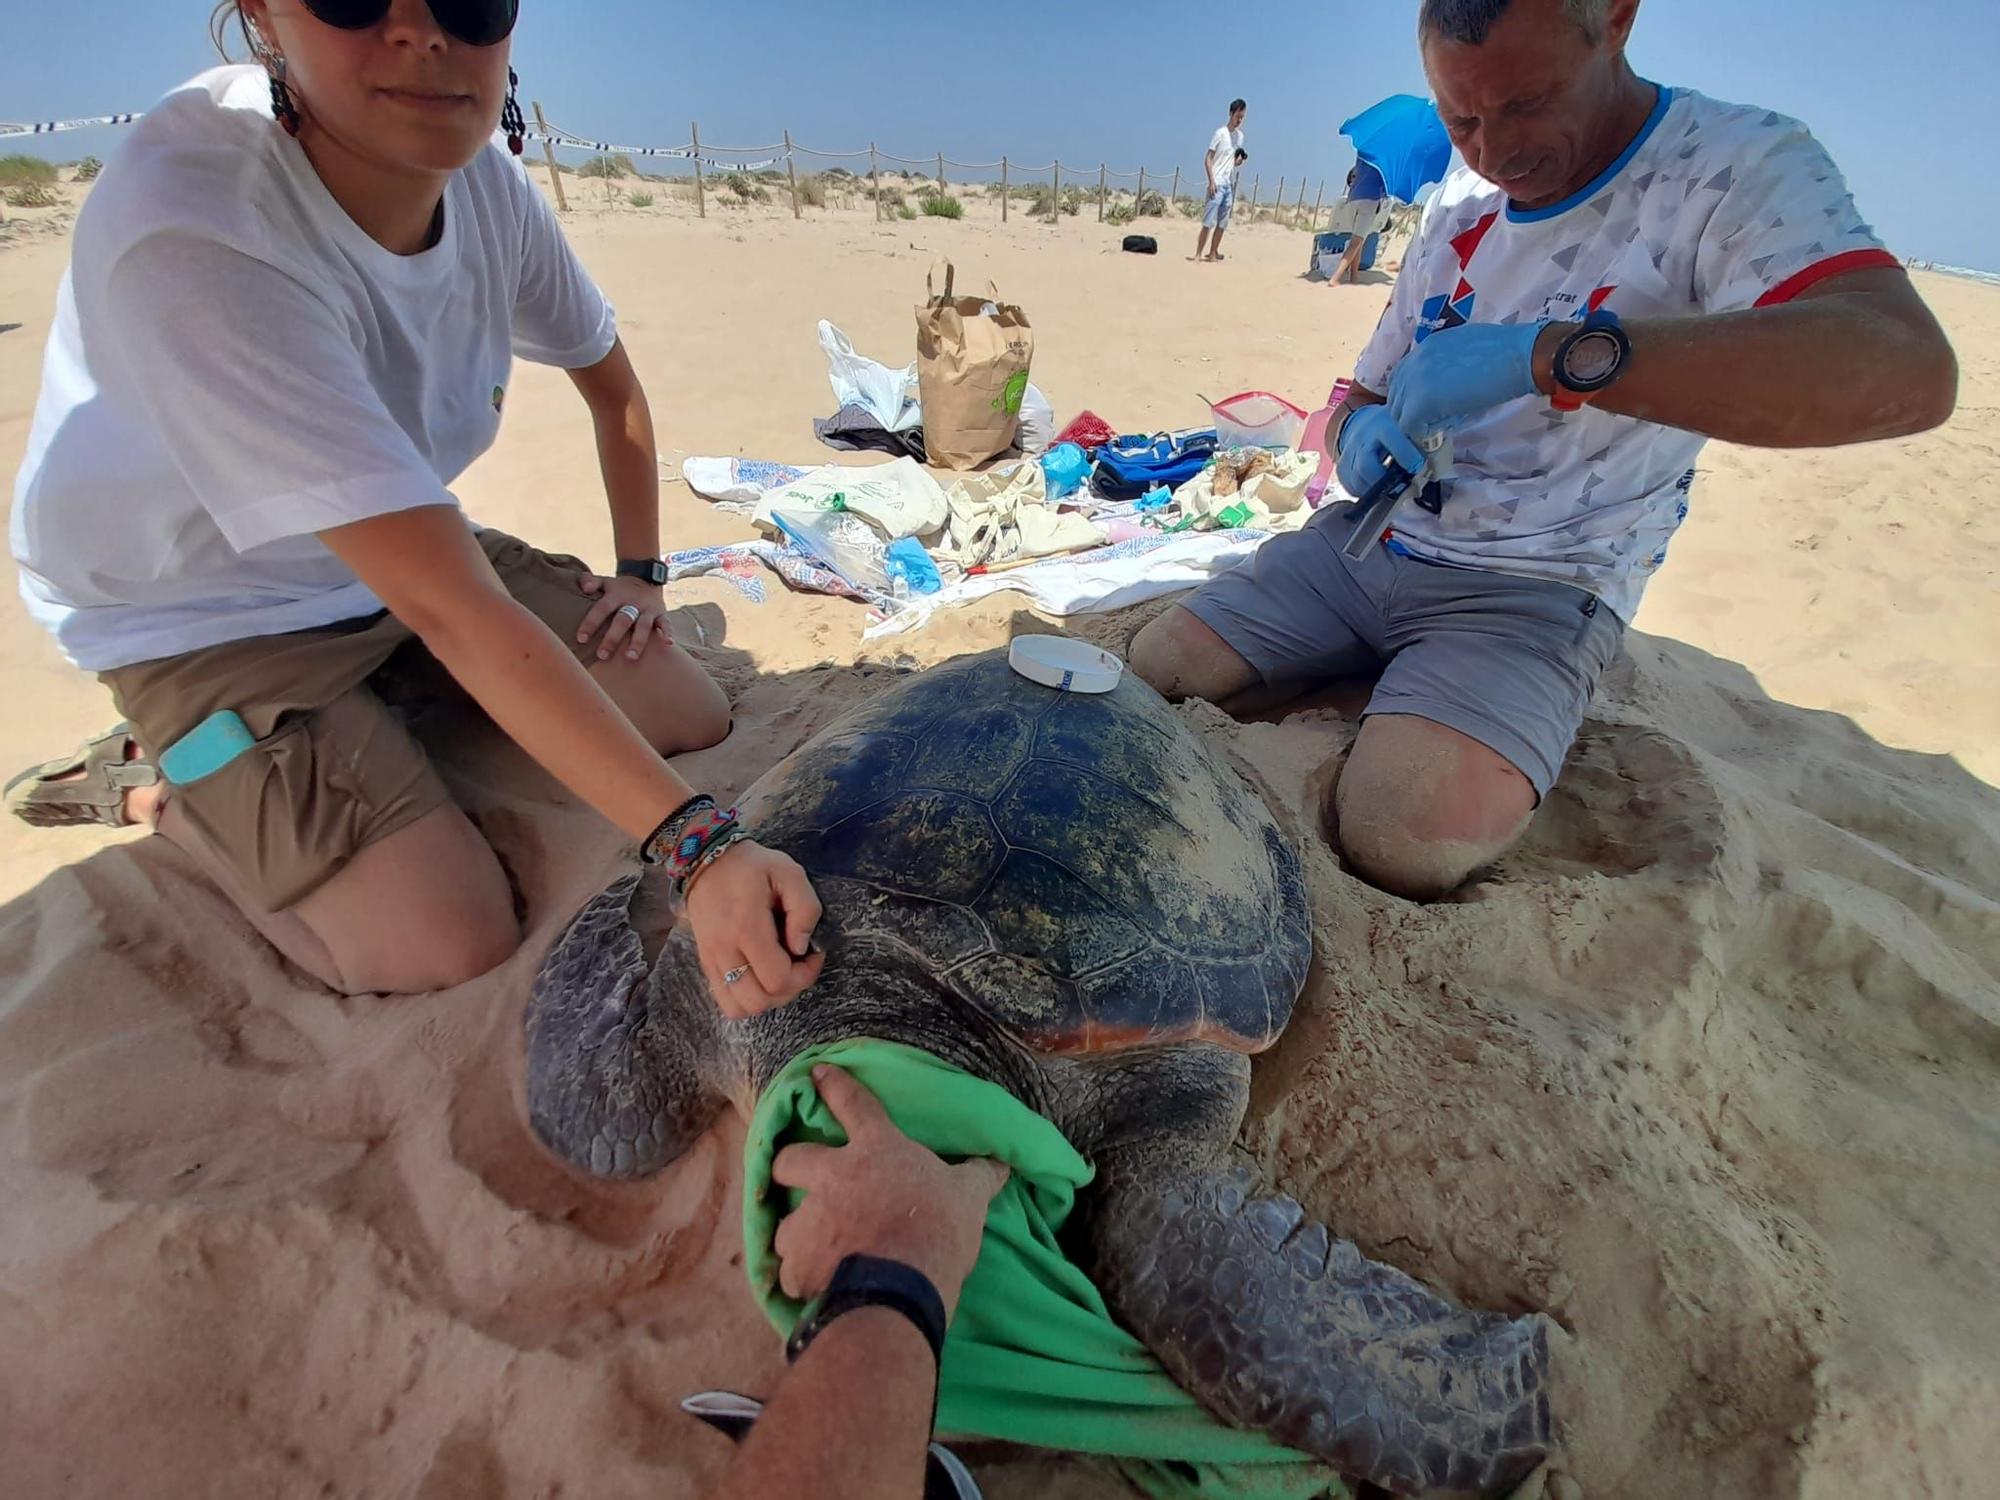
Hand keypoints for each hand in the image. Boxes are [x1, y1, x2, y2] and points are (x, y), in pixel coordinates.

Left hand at [577, 572, 672, 662]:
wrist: (645, 577)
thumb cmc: (619, 588)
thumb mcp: (605, 581)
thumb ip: (592, 582)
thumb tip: (584, 586)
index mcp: (616, 595)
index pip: (601, 609)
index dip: (591, 623)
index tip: (581, 639)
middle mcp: (632, 602)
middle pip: (622, 620)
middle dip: (613, 638)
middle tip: (602, 655)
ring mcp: (647, 608)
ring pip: (643, 625)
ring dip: (637, 641)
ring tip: (630, 658)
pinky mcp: (660, 613)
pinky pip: (665, 623)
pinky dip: (667, 632)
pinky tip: (668, 643)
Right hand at [684, 838, 824, 1017]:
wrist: (706, 861)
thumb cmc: (752, 866)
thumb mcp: (789, 872)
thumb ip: (805, 909)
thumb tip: (802, 947)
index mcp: (747, 927)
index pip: (777, 979)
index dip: (805, 975)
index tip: (814, 954)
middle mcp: (724, 950)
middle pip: (759, 1001)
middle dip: (788, 990)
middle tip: (798, 964)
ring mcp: (711, 960)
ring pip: (741, 1008)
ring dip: (767, 998)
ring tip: (779, 972)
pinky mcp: (706, 964)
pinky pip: (726, 1002)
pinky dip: (747, 999)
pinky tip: (760, 976)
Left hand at [773, 1064, 1009, 1320]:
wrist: (899, 1286)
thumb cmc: (936, 1230)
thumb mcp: (968, 1198)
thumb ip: (978, 1176)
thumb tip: (1001, 1161)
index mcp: (875, 1151)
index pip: (854, 1104)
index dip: (835, 1086)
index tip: (817, 1073)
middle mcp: (832, 1178)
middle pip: (791, 1158)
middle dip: (787, 1164)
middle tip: (791, 1175)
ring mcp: (809, 1221)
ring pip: (786, 1223)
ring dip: (798, 1235)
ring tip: (814, 1252)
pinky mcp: (797, 1264)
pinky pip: (790, 1271)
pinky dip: (800, 1278)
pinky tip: (814, 1289)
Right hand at [1335, 403, 1428, 500]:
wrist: (1369, 423)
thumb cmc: (1396, 429)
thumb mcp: (1409, 428)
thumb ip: (1420, 445)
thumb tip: (1432, 471)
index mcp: (1383, 424)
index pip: (1392, 438)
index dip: (1406, 455)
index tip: (1418, 467)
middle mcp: (1363, 437)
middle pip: (1365, 466)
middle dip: (1383, 482)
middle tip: (1399, 488)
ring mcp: (1349, 451)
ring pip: (1355, 478)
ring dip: (1373, 490)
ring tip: (1387, 490)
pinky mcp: (1343, 464)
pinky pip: (1348, 483)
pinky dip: (1361, 491)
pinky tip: (1374, 489)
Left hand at [1385, 320, 1546, 439]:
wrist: (1521, 355)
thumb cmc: (1508, 353)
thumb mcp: (1467, 352)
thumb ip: (1447, 367)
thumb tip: (1445, 390)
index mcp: (1427, 347)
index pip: (1402, 377)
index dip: (1412, 396)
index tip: (1430, 409)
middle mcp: (1415, 361)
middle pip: (1396, 396)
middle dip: (1412, 413)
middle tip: (1434, 424)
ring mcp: (1416, 381)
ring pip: (1400, 414)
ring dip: (1418, 425)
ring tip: (1441, 430)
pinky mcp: (1422, 402)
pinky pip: (1410, 427)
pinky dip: (1424, 435)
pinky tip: (1444, 433)